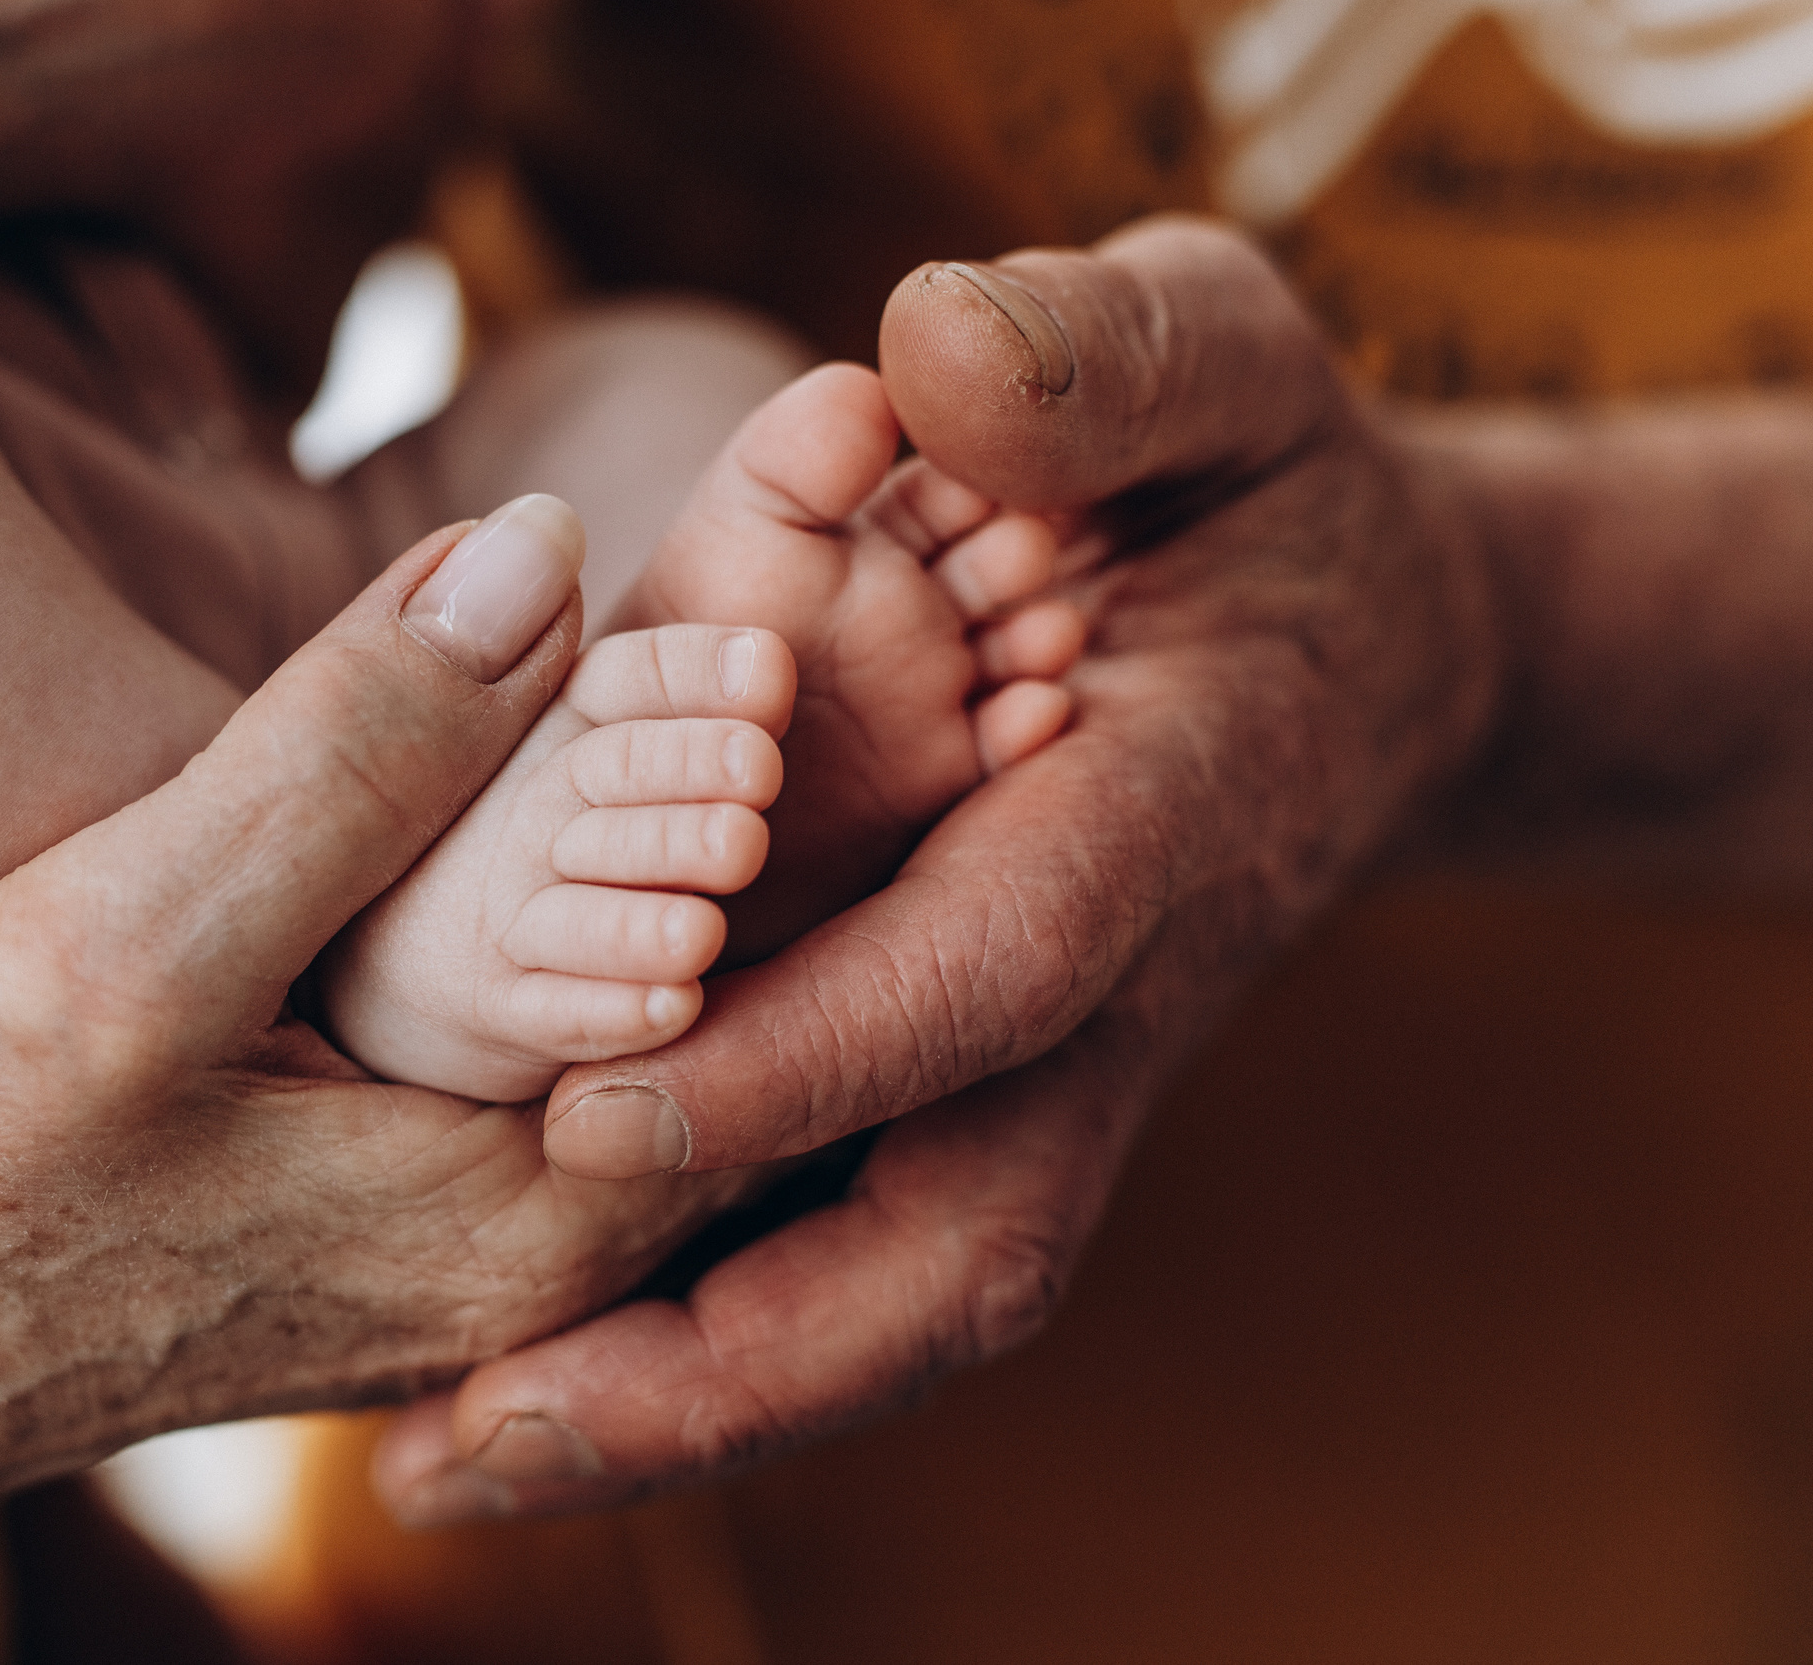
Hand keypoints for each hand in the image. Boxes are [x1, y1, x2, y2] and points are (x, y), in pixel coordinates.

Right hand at [0, 511, 761, 1656]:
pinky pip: (513, 1024)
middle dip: (708, 805)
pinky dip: (526, 896)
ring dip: (618, 838)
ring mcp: (456, 1236)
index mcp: (533, 1226)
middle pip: (703, 992)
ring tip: (641, 669)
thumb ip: (352, 757)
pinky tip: (501, 777)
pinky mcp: (377, 1199)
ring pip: (604, 998)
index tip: (769, 627)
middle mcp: (534, 1258)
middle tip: (730, 623)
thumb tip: (544, 553)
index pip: (764, 980)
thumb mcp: (132, 942)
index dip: (761, 781)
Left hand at [370, 217, 1510, 1521]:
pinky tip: (524, 1381)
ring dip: (694, 1405)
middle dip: (733, 1362)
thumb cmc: (1254, 482)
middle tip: (482, 1436)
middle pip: (956, 1245)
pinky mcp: (984, 1098)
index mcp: (1157, 818)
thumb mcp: (1215, 350)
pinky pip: (862, 1256)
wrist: (1360, 653)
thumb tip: (917, 353)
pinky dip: (712, 1342)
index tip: (591, 1122)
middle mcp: (1104, 997)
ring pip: (903, 1298)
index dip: (808, 1059)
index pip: (987, 971)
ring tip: (452, 1462)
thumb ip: (1101, 352)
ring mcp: (1047, 1078)